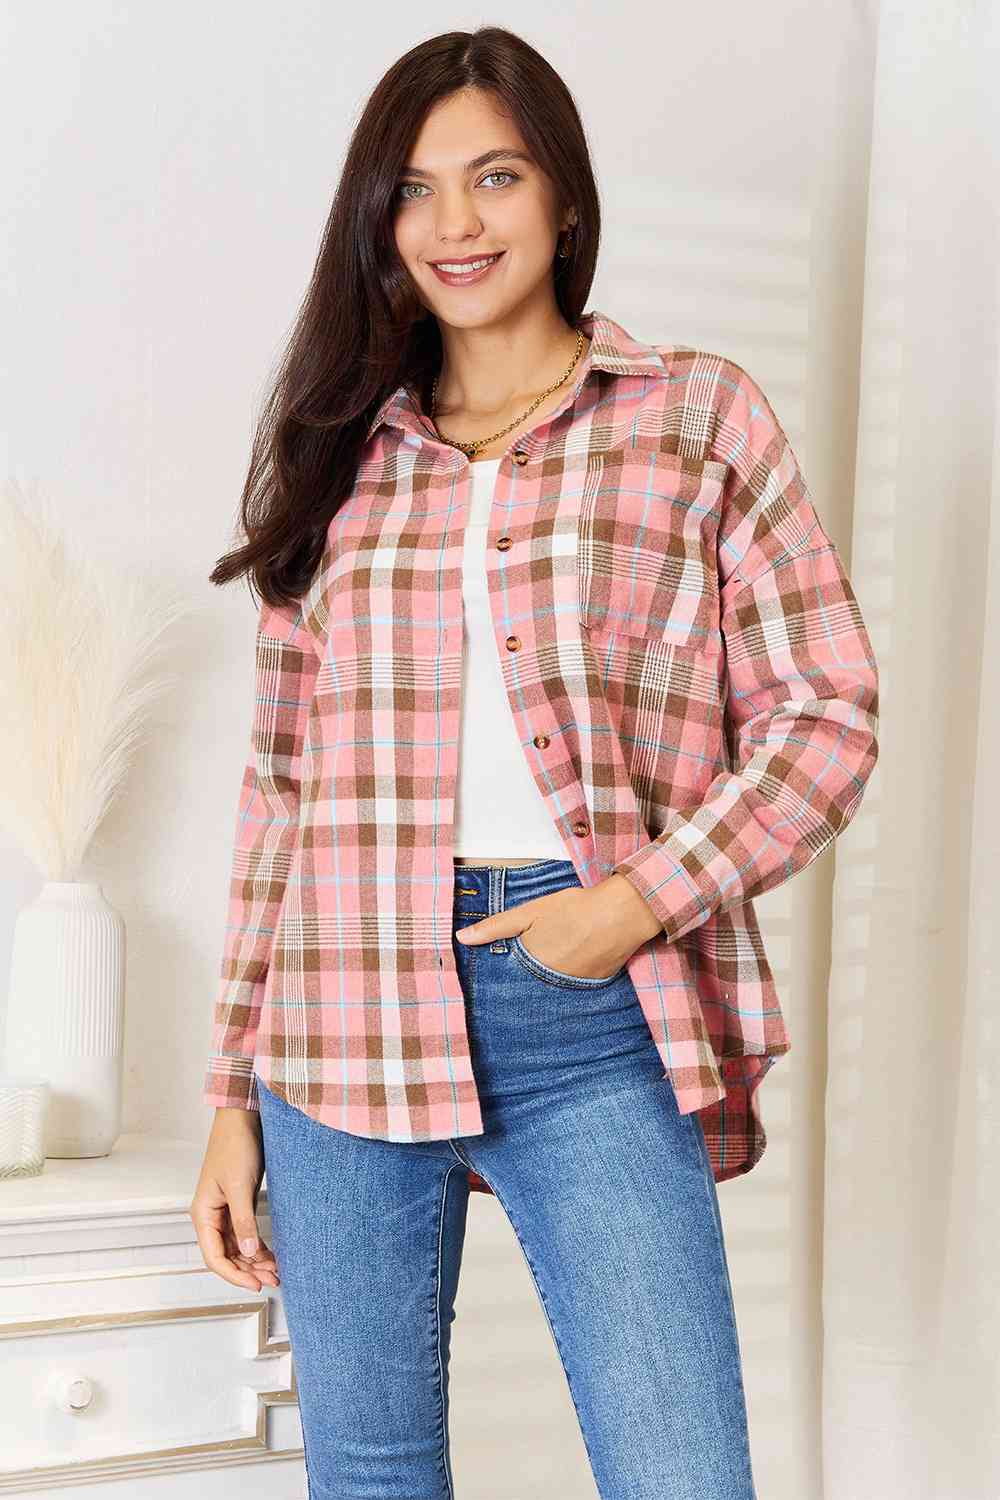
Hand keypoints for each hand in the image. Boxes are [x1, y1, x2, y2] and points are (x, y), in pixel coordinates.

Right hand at [189, 1110, 280, 1292]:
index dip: (234, 1275)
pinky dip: (257, 1245)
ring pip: (237, 1246)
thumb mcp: (239, 1186)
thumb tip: (248, 1252)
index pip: (214, 1257)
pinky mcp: (238, 1203)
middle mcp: (211, 1215)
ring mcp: (225, 1210)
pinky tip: (272, 1254)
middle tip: (273, 1279)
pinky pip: (245, 1233)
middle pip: (226, 1255)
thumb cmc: (234, 1145)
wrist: (243, 1118)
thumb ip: (243, 1221)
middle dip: (248, 1270)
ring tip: (276, 1270)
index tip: (256, 1284)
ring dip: (254, 1260)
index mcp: (202, 1213)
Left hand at [454, 873, 661, 979]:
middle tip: (536, 957)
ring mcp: (572, 986)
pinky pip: (574, 985)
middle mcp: (548, 982)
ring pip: (551, 986)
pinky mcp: (593, 985)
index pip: (507, 978)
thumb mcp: (531, 911)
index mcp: (529, 964)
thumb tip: (461, 939)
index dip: (502, 974)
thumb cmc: (575, 908)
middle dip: (525, 976)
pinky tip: (576, 958)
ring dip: (548, 977)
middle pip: (530, 983)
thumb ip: (496, 927)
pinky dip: (571, 976)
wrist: (622, 914)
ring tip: (557, 956)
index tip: (494, 975)